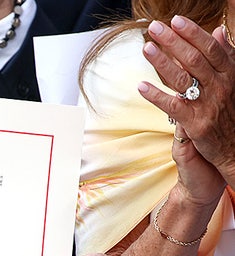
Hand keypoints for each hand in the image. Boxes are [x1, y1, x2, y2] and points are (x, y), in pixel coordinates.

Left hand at [137, 16, 234, 184]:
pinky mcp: (196, 124)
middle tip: (154, 28)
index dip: (193, 33)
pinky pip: (173, 106)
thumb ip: (226, 57)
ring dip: (162, 62)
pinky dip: (156, 96)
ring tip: (146, 48)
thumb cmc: (231, 111)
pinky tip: (141, 86)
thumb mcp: (234, 81)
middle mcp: (221, 87)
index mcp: (230, 75)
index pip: (211, 48)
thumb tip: (219, 31)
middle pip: (195, 59)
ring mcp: (208, 105)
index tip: (175, 20)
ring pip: (183, 79)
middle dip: (173, 41)